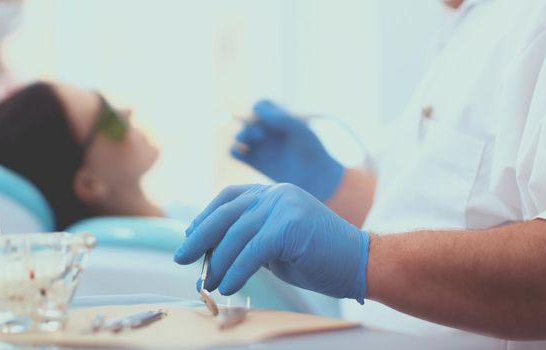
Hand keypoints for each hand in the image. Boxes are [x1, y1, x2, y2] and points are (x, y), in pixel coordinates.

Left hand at [174, 183, 369, 302]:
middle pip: (226, 214)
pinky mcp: (290, 226)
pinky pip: (252, 251)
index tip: (190, 235)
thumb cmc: (321, 256)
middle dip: (199, 238)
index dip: (206, 216)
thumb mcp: (279, 242)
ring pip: (236, 235)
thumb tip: (214, 253)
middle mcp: (276, 194)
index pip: (229, 198)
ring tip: (209, 282)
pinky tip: (228, 285)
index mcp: (274, 193)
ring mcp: (284, 206)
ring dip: (218, 263)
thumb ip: (252, 239)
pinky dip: (236, 270)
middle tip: (181, 258)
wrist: (363, 262)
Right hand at [231, 100, 344, 201]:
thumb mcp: (298, 129)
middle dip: (250, 124)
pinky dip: (234, 150)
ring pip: (240, 136)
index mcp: (279, 120)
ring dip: (241, 135)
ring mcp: (261, 147)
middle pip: (248, 120)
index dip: (258, 108)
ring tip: (250, 142)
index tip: (265, 117)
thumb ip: (278, 117)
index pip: (261, 105)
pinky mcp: (254, 163)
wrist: (315, 177)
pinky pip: (235, 153)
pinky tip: (243, 152)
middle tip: (261, 135)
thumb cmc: (311, 150)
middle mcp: (269, 132)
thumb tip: (256, 110)